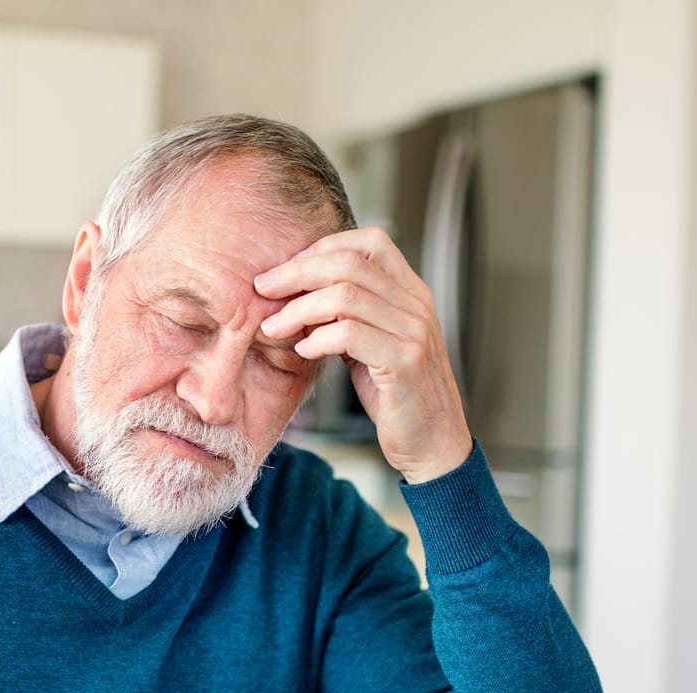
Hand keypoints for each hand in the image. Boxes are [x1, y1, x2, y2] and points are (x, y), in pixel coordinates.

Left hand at [255, 227, 472, 483]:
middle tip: (263, 288)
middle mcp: (417, 304)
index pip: (370, 243)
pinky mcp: (405, 362)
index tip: (286, 269)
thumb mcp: (371, 346)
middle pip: (349, 264)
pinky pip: (351, 334)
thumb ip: (346, 318)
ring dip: (298, 309)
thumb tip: (298, 296)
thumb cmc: (397, 397)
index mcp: (411, 293)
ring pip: (345, 296)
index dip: (323, 248)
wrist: (433, 444)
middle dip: (297, 272)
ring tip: (274, 327)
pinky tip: (303, 351)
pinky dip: (318, 339)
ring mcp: (414, 331)